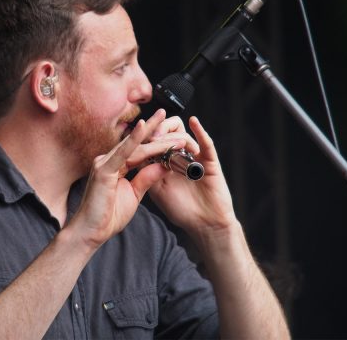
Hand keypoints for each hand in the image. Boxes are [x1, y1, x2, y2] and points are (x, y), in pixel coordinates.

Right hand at [69, 109, 186, 247]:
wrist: (90, 232)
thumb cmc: (107, 216)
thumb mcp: (134, 194)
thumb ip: (146, 178)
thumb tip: (163, 165)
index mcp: (115, 166)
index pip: (138, 150)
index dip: (155, 141)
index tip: (172, 135)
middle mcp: (107, 160)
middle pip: (137, 143)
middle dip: (155, 130)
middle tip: (171, 116)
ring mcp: (103, 163)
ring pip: (134, 147)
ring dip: (154, 138)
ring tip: (170, 128)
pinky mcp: (103, 170)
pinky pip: (123, 153)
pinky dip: (133, 139)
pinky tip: (143, 127)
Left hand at [147, 116, 236, 236]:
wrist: (204, 224)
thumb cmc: (182, 210)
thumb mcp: (158, 190)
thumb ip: (148, 173)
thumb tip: (136, 154)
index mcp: (165, 162)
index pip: (154, 141)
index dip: (146, 136)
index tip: (137, 136)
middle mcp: (180, 156)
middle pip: (169, 131)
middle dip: (159, 131)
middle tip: (152, 138)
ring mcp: (195, 157)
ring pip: (184, 135)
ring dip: (174, 137)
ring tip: (168, 143)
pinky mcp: (210, 162)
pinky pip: (207, 143)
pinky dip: (200, 132)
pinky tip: (194, 123)